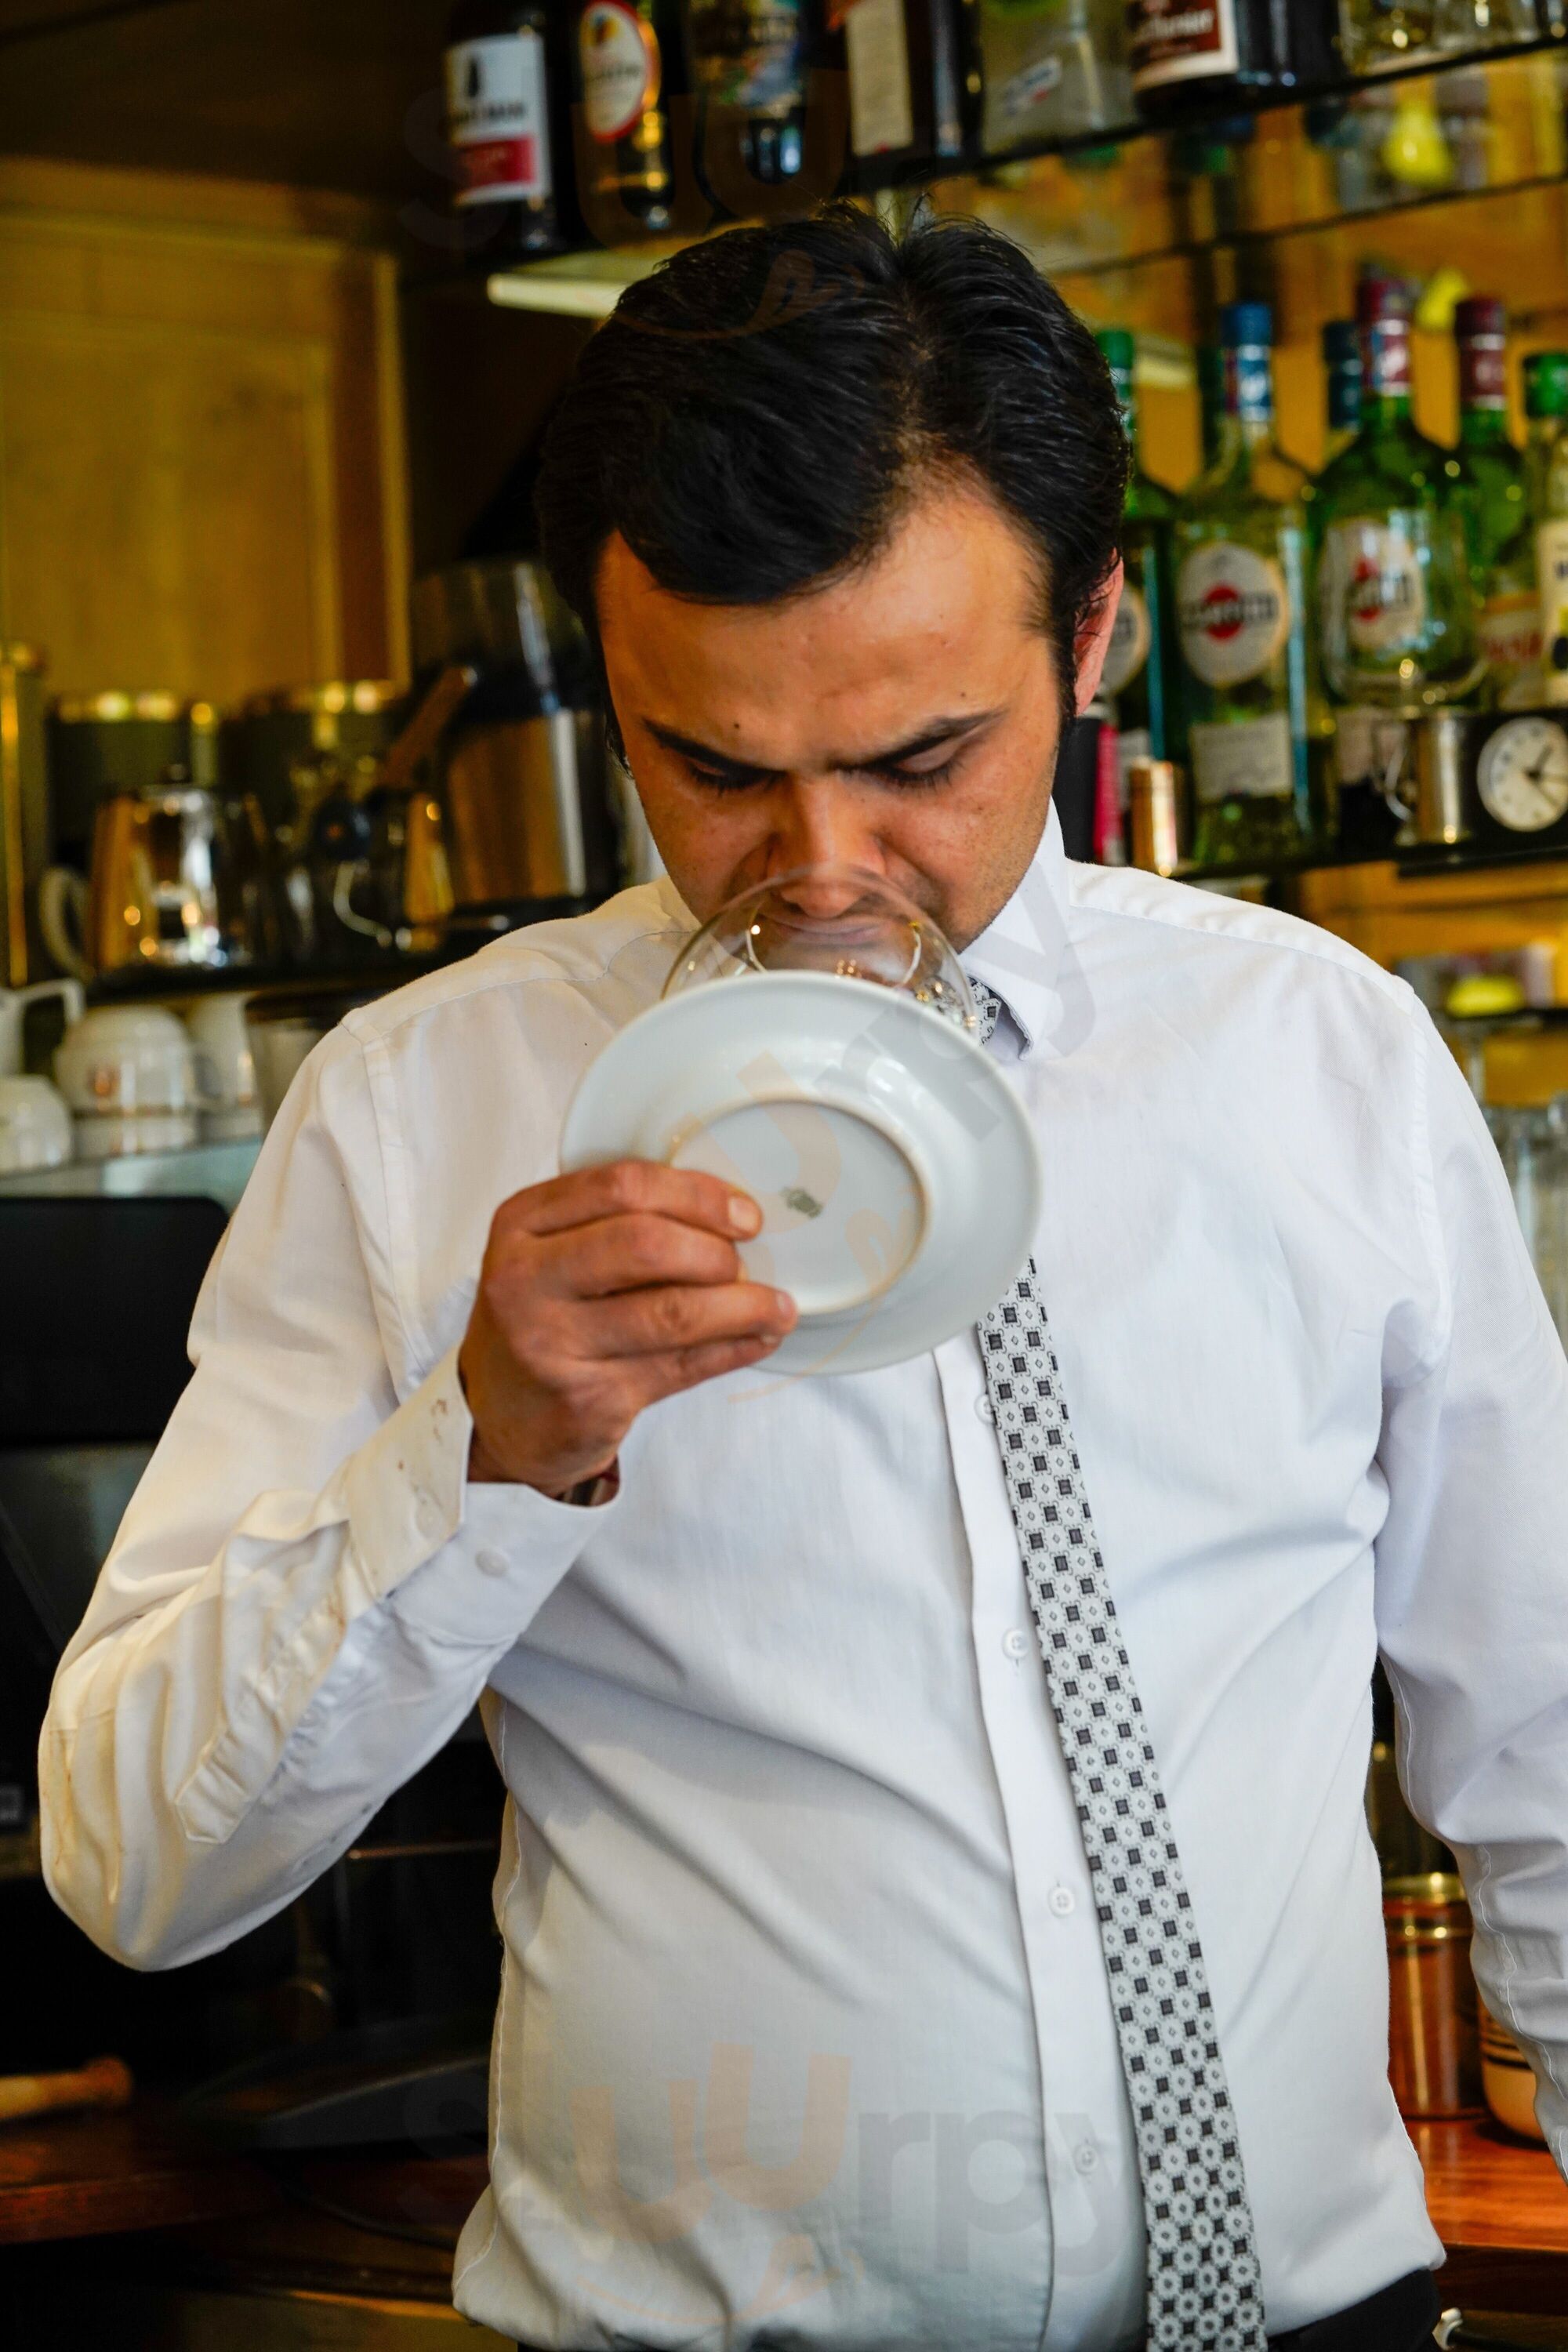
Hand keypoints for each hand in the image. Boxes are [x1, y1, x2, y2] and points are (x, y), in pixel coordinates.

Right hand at [458, 1160, 795, 1496]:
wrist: (498, 1416)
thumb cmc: (540, 1319)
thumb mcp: (550, 1254)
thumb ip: (614, 1224)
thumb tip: (729, 1215)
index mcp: (521, 1224)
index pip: (620, 1186)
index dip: (695, 1195)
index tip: (742, 1213)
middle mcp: (526, 1280)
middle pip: (645, 1244)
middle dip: (714, 1251)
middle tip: (745, 1262)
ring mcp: (551, 1344)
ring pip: (671, 1313)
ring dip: (741, 1307)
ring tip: (775, 1307)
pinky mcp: (587, 1399)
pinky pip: (680, 1367)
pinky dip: (732, 1350)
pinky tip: (757, 1340)